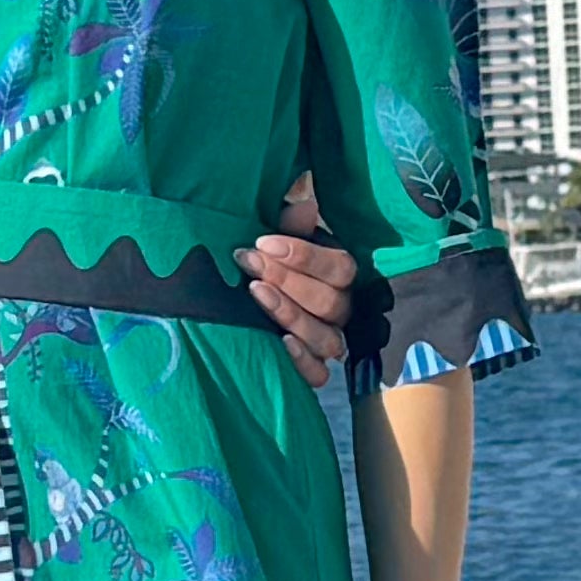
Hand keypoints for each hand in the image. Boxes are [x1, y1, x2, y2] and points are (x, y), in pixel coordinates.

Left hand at [244, 178, 365, 389]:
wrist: (239, 297)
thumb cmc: (263, 260)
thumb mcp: (274, 237)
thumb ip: (290, 223)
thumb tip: (304, 204)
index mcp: (339, 274)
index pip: (340, 267)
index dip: (305, 255)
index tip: (263, 243)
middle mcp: (340, 310)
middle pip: (331, 302)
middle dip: (287, 280)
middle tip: (250, 263)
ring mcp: (328, 342)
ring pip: (327, 338)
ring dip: (291, 315)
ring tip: (255, 293)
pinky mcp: (312, 370)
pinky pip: (319, 375)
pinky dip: (302, 361)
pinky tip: (280, 342)